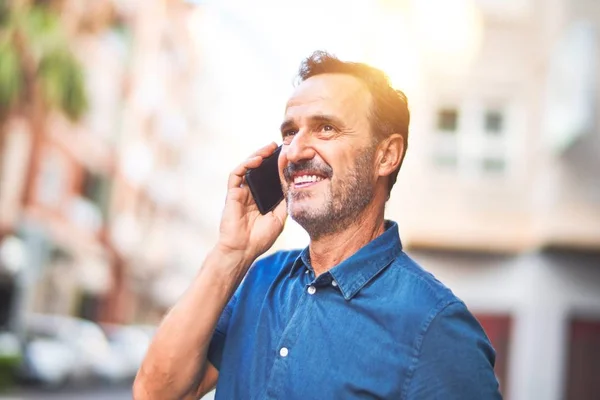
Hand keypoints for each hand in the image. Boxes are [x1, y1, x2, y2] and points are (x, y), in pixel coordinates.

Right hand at [217, 142, 286, 264]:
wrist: (243, 250)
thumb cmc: (260, 238)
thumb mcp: (280, 217)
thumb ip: (285, 200)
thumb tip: (294, 181)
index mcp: (263, 199)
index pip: (271, 177)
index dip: (280, 166)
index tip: (292, 156)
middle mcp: (252, 193)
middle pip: (260, 169)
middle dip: (269, 156)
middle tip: (281, 146)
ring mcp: (241, 192)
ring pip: (248, 167)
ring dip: (258, 155)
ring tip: (270, 147)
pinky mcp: (232, 194)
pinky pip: (236, 174)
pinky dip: (245, 165)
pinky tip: (256, 160)